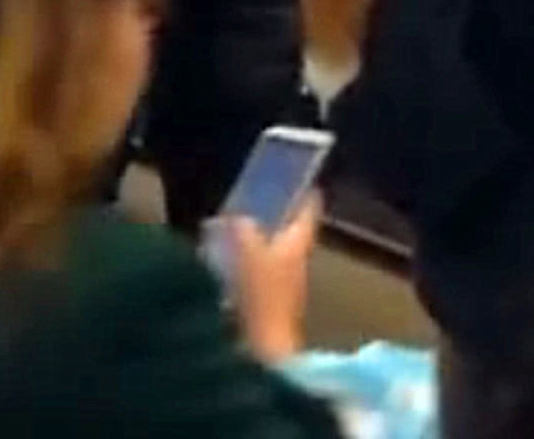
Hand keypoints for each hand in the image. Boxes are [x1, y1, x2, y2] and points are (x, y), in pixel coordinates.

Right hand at [230, 195, 320, 361]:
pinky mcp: (270, 308)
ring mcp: (286, 287)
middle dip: (275, 219)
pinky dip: (247, 268)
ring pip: (275, 255)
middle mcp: (298, 262)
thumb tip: (239, 217)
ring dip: (259, 244)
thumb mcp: (247, 252)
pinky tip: (225, 268)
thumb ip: (242, 228)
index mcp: (299, 243)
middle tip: (256, 203)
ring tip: (234, 233)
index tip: (301, 180)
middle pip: (291, 232)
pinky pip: (261, 277)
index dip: (305, 193)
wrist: (263, 352)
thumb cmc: (261, 296)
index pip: (308, 210)